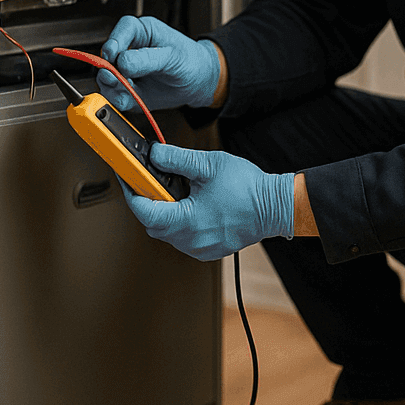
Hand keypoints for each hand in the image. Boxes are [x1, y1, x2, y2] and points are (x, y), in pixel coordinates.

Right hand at [97, 15, 221, 110]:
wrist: (198, 82)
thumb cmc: (190, 60)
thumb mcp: (173, 57)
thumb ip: (148, 59)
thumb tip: (123, 62)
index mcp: (140, 31)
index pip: (122, 31)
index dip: (114, 42)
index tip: (112, 55)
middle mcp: (128, 49)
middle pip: (106, 57)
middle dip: (109, 70)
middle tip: (116, 79)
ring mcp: (125, 71)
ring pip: (106, 79)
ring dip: (113, 87)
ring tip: (128, 90)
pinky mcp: (126, 89)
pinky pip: (115, 96)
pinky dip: (119, 100)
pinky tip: (131, 99)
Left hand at [121, 143, 294, 261]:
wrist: (276, 207)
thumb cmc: (248, 189)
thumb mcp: (209, 165)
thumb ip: (177, 159)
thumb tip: (155, 155)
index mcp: (187, 221)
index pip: (144, 211)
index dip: (132, 192)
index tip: (128, 178)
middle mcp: (190, 240)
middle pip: (153, 224)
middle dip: (149, 201)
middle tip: (151, 180)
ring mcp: (200, 248)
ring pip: (167, 232)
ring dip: (165, 212)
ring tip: (177, 191)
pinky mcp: (208, 249)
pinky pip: (183, 238)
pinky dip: (180, 222)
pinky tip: (191, 205)